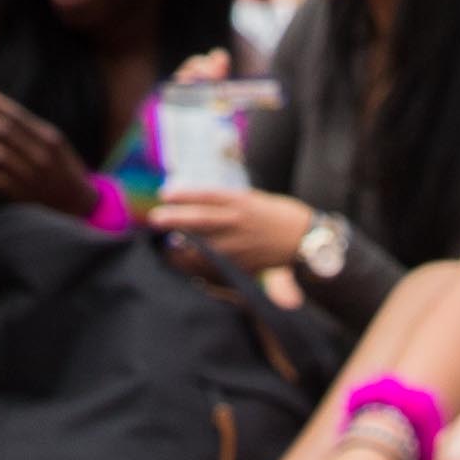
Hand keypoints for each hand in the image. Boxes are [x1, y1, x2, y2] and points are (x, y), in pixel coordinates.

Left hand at [0, 84, 94, 213]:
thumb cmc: (60, 164)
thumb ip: (30, 127)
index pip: (18, 115)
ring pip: (0, 156)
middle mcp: (42, 155)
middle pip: (7, 132)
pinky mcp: (24, 194)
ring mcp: (33, 176)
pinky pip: (0, 181)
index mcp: (50, 138)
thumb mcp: (54, 141)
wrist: (77, 200)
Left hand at [155, 187, 311, 277]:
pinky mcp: (244, 264)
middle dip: (176, 220)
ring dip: (183, 245)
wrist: (305, 238)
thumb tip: (195, 204)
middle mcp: (240, 222)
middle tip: (154, 219)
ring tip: (165, 244)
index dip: (185, 195)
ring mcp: (241, 245)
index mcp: (242, 202)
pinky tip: (184, 263)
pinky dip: (199, 264)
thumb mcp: (252, 200)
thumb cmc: (276, 214)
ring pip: (205, 246)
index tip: (164, 193)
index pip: (208, 196)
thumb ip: (226, 204)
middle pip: (202, 220)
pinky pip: (216, 265)